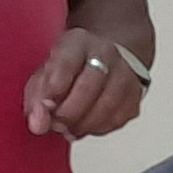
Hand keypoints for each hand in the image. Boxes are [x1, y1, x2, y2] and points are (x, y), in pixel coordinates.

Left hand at [24, 20, 148, 138]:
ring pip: (106, 107)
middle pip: (89, 87)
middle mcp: (105, 54)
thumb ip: (37, 97)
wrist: (105, 59)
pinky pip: (117, 120)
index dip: (53, 88)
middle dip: (68, 113)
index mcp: (77, 43)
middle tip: (55, 125)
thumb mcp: (46, 72)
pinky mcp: (135, 96)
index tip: (44, 105)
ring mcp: (125, 75)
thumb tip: (38, 125)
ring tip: (68, 129)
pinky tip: (86, 125)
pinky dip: (98, 128)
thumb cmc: (70, 68)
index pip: (66, 63)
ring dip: (83, 125)